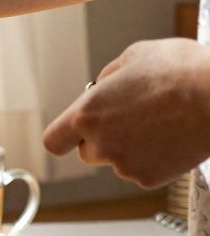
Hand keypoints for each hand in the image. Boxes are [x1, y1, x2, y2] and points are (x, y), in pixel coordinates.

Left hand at [43, 38, 209, 187]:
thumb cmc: (181, 70)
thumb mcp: (134, 56)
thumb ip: (109, 77)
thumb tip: (102, 85)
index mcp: (87, 114)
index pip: (53, 140)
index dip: (63, 136)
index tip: (74, 131)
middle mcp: (101, 144)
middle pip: (86, 152)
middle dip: (100, 139)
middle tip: (128, 121)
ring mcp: (125, 164)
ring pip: (117, 161)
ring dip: (129, 148)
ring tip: (160, 124)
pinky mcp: (150, 178)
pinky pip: (143, 170)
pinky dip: (154, 159)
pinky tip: (174, 137)